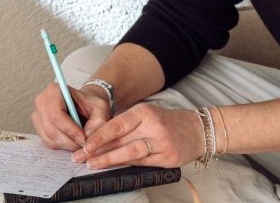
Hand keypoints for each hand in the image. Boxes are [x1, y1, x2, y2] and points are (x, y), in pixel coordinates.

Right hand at [31, 82, 111, 150]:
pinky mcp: (39, 127)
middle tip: (84, 145)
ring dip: (66, 145)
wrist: (84, 105)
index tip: (84, 138)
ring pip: (49, 137)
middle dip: (69, 140)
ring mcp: (37, 115)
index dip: (70, 129)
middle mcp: (41, 101)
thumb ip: (98, 121)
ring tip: (80, 144)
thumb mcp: (101, 108)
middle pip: (51, 128)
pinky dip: (62, 146)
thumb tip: (87, 136)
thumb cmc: (91, 104)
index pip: (56, 114)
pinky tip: (73, 142)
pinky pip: (48, 142)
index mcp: (54, 90)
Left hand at [73, 103, 202, 168]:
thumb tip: (97, 138)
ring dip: (109, 159)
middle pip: (120, 139)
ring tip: (93, 164)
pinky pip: (143, 163)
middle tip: (80, 157)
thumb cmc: (167, 122)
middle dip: (98, 149)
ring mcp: (161, 143)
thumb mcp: (146, 115)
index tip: (84, 144)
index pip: (116, 124)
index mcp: (144, 112)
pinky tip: (114, 167)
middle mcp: (152, 126)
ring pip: (130, 153)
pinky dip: (127, 165)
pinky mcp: (168, 158)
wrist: (198, 130)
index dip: (98, 136)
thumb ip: (126, 125)